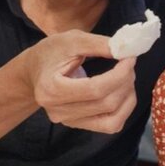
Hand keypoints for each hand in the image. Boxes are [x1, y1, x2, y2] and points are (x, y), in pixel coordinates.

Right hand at [23, 30, 137, 133]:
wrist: (34, 71)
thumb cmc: (51, 52)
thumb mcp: (72, 39)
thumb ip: (99, 44)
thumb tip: (126, 50)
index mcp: (51, 89)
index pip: (95, 89)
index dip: (119, 75)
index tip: (130, 58)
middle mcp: (58, 111)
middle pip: (106, 104)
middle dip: (125, 82)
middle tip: (128, 63)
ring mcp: (68, 121)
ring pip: (113, 119)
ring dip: (128, 97)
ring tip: (126, 77)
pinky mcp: (78, 125)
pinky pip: (110, 125)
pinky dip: (123, 109)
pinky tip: (123, 91)